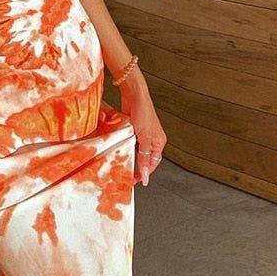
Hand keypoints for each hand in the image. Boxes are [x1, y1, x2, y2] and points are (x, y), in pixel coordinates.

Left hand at [117, 72, 166, 186]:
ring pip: (136, 150)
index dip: (144, 173)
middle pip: (144, 157)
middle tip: (125, 175)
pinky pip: (129, 142)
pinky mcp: (133, 128)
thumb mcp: (144, 138)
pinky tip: (118, 151)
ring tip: (120, 165)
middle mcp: (152, 138)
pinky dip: (124, 146)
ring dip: (129, 156)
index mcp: (159, 142)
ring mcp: (142, 133)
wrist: (133, 94)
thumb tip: (146, 174)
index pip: (152, 163)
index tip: (134, 181)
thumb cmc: (143, 113)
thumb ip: (144, 156)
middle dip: (136, 166)